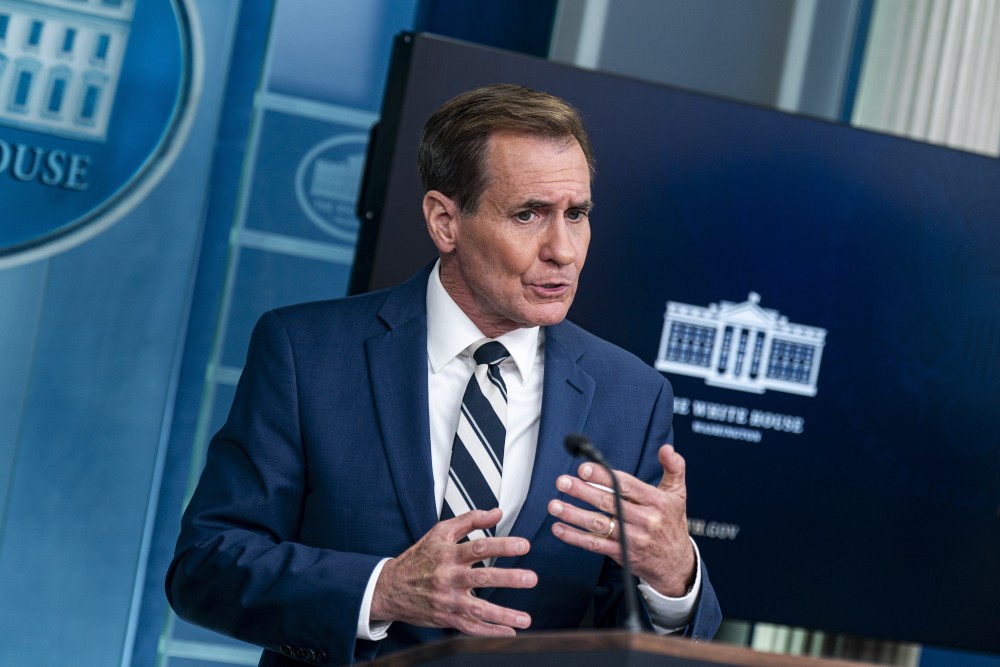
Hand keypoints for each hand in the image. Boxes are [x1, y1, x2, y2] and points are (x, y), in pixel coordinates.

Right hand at [370, 508, 537, 634]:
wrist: (389, 588)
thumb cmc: (418, 559)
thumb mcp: (439, 533)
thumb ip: (469, 520)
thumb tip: (496, 512)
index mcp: (448, 555)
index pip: (479, 547)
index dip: (502, 546)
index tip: (523, 545)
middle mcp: (448, 577)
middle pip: (482, 577)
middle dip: (508, 579)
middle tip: (530, 578)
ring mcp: (447, 600)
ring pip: (478, 608)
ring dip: (503, 614)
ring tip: (525, 618)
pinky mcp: (445, 618)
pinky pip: (469, 627)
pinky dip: (489, 632)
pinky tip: (508, 632)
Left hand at [547, 444, 695, 596]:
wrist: (677, 566)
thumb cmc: (672, 525)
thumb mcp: (678, 495)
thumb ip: (674, 468)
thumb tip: (666, 448)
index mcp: (656, 503)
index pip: (627, 486)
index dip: (604, 477)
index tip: (584, 469)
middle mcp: (644, 521)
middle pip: (609, 504)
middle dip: (583, 492)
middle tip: (563, 482)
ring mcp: (631, 539)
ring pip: (598, 525)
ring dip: (573, 515)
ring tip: (555, 505)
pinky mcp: (621, 554)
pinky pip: (594, 545)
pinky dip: (575, 538)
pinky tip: (559, 528)